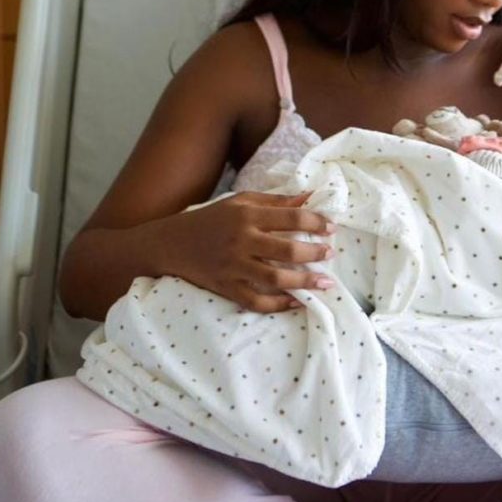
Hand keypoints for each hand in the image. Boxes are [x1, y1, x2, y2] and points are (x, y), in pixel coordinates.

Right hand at [158, 191, 336, 312]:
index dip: (315, 222)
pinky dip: (278, 304)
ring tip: (325, 282)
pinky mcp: (225, 287)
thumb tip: (309, 196)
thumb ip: (275, 201)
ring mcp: (232, 266)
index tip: (332, 228)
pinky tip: (297, 302)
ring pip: (275, 277)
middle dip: (314, 253)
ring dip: (304, 281)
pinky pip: (256, 301)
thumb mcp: (240, 201)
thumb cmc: (211, 219)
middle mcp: (241, 240)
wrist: (169, 244)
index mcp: (246, 215)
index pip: (290, 217)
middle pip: (286, 250)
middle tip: (331, 254)